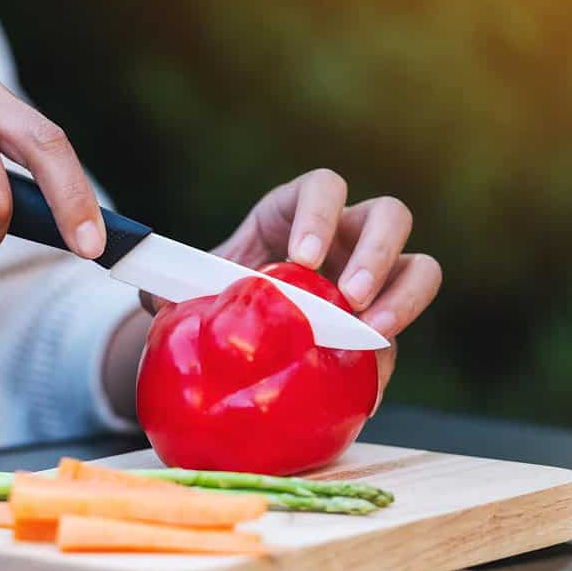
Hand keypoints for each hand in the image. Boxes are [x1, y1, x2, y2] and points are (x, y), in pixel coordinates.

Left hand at [143, 169, 441, 409]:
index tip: (304, 256)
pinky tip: (367, 382)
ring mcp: (374, 276)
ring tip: (374, 330)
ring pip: (419, 266)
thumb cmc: (218, 295)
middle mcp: (347, 235)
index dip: (320, 214)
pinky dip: (390, 355)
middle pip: (388, 216)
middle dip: (376, 252)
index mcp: (297, 212)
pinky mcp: (384, 321)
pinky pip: (403, 330)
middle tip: (350, 294)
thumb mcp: (193, 285)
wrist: (236, 334)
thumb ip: (174, 284)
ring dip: (404, 295)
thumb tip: (151, 289)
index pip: (322, 189)